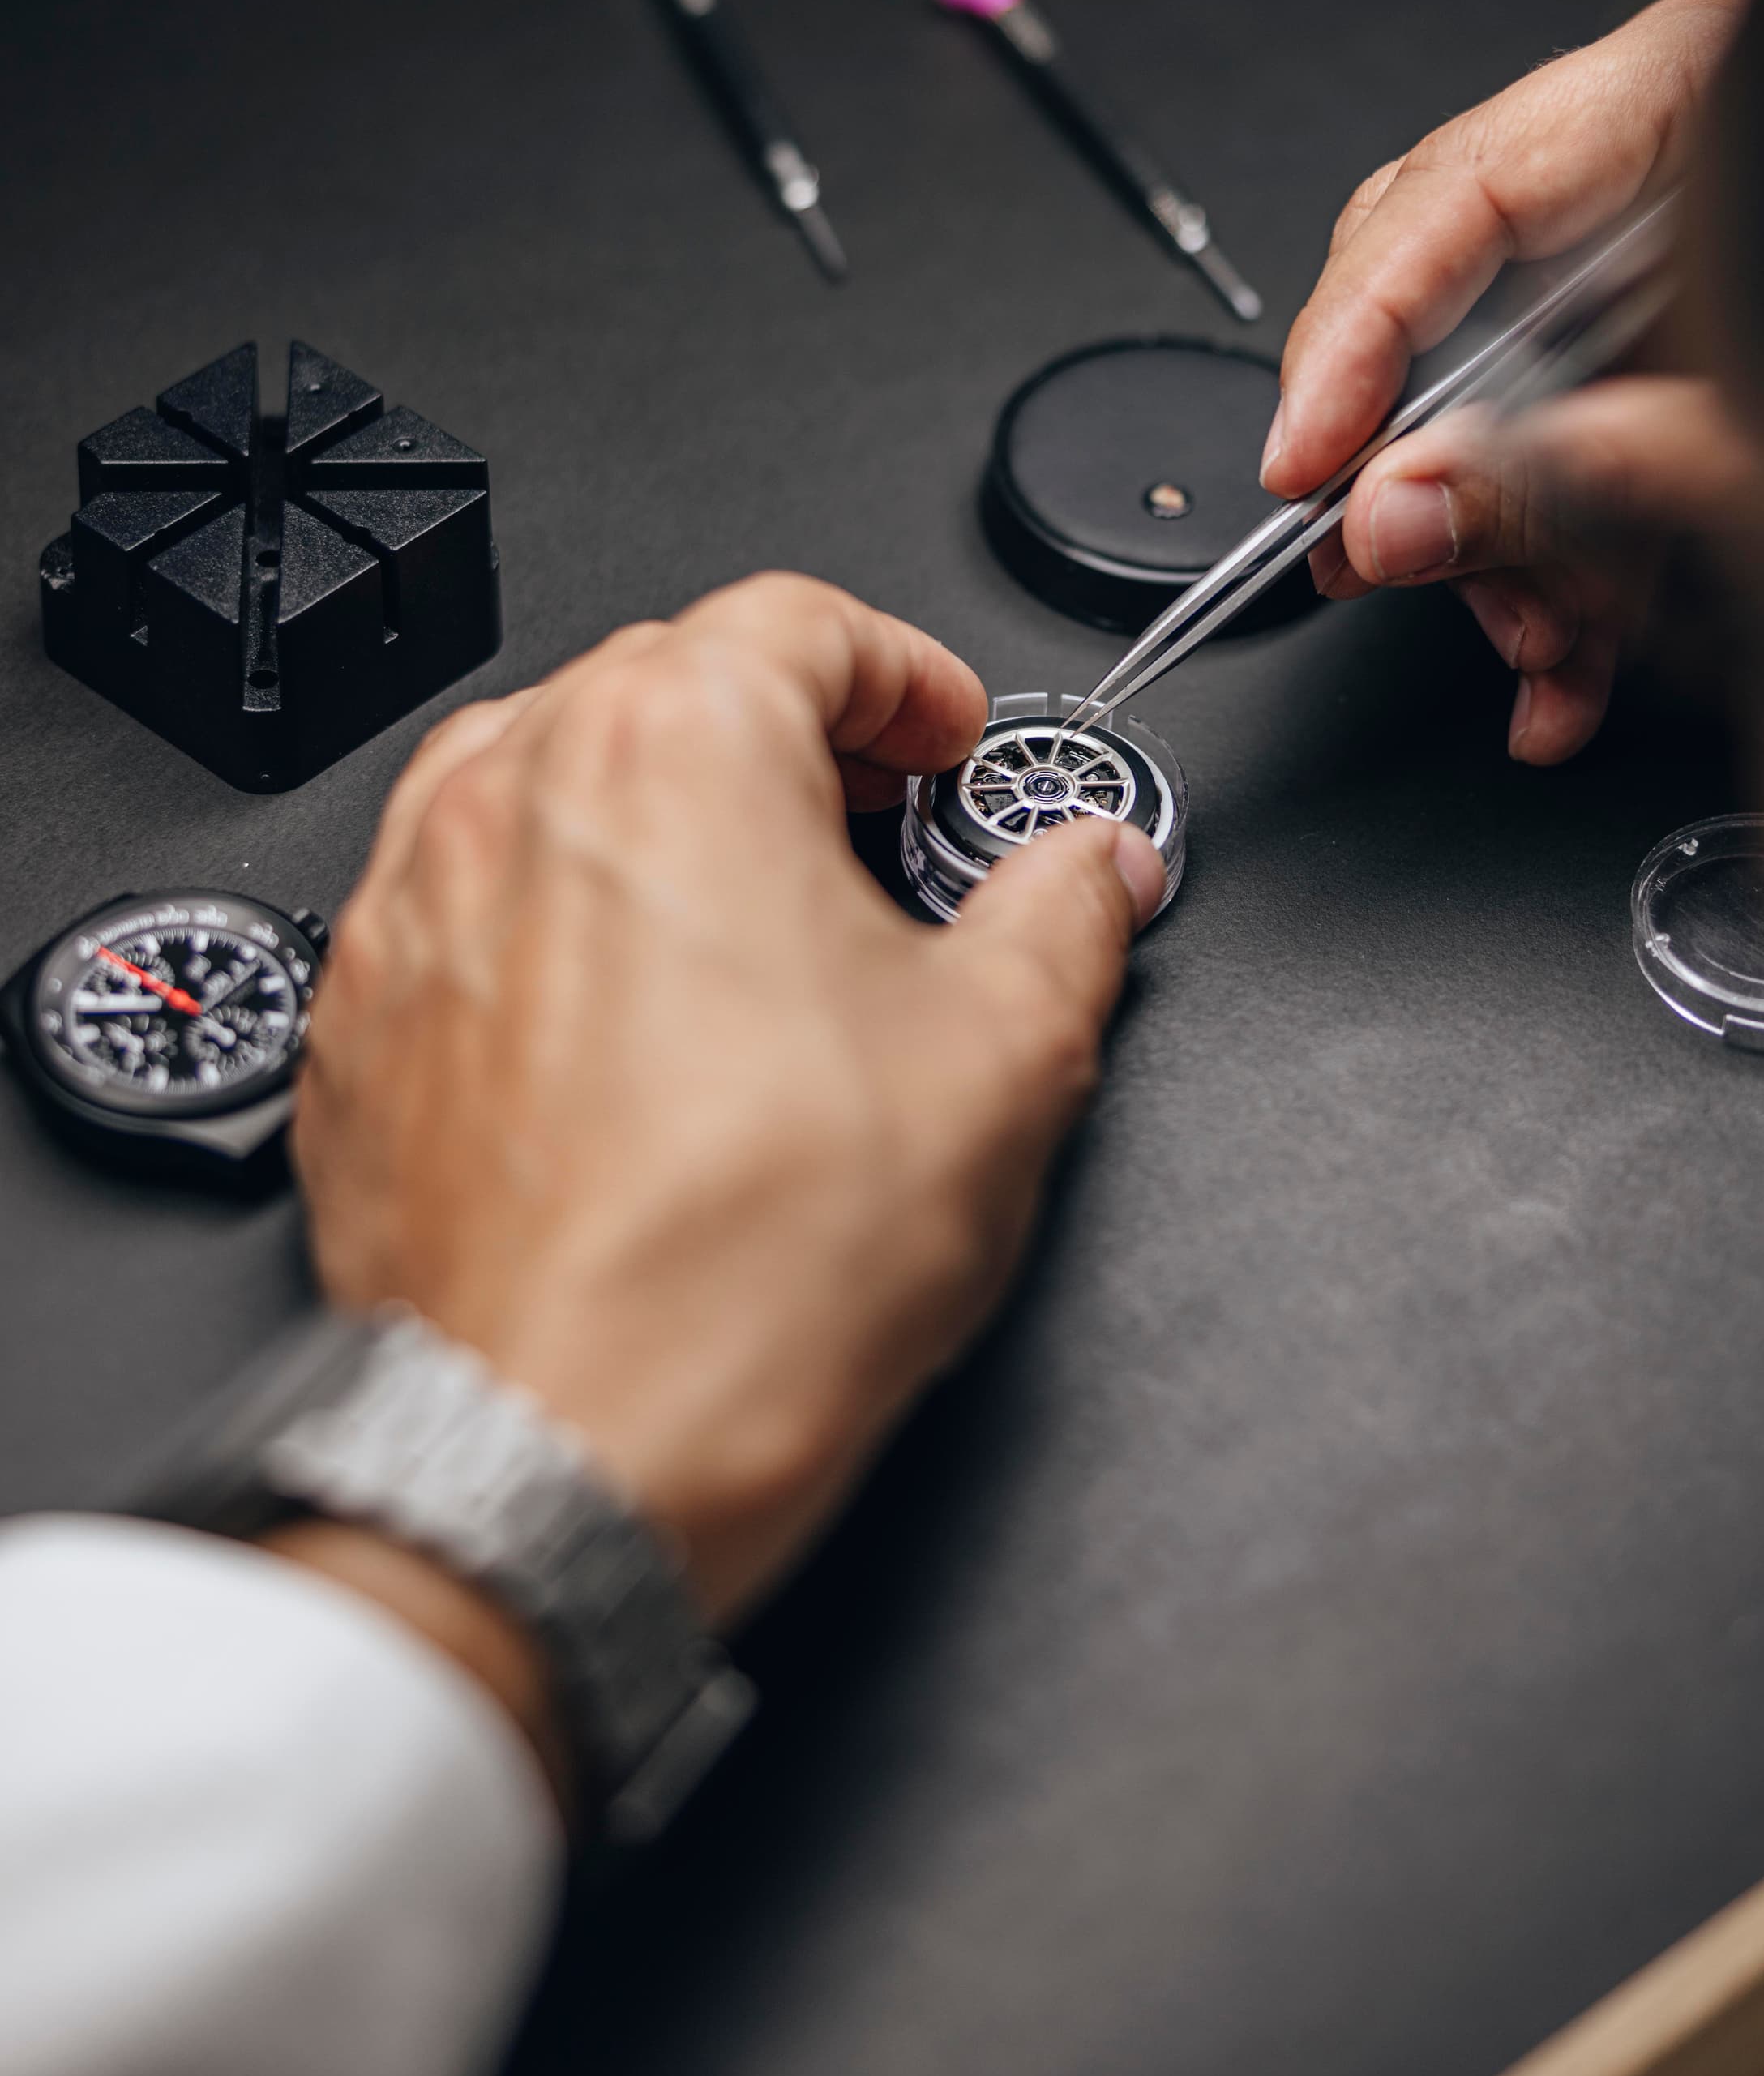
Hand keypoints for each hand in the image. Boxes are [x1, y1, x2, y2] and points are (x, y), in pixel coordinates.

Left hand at [292, 577, 1164, 1639]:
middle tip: (882, 831)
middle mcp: (516, 791)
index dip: (911, 674)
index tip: (949, 743)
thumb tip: (1093, 867)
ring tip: (756, 924)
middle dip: (795, 738)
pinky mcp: (358, 1019)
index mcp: (674, 748)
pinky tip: (639, 1026)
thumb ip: (1068, 913)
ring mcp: (413, 904)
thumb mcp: (1006, 1057)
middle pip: (671, 682)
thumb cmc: (748, 1268)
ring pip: (555, 782)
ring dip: (664, 817)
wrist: (561, 1456)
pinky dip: (557, 921)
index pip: (804, 619)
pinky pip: (467, 906)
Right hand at [1263, 0, 1760, 760]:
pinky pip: (1587, 437)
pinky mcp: (1693, 345)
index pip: (1455, 195)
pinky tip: (1569, 658)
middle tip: (1390, 565)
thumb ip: (1577, 465)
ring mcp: (1677, 252)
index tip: (1303, 464)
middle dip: (1429, 466)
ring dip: (1511, 547)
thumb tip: (1394, 514)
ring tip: (1536, 647)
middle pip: (1458, 301)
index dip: (1353, 339)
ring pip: (1511, 395)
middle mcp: (1671, 160)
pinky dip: (1572, 557)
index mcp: (1699, 85)